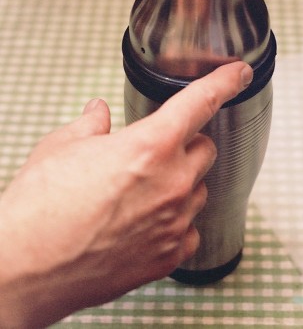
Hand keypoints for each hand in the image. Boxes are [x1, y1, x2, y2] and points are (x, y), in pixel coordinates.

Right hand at [0, 61, 252, 327]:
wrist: (26, 268)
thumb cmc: (40, 208)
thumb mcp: (61, 147)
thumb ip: (91, 125)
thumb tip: (98, 113)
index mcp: (150, 145)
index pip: (201, 101)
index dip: (224, 82)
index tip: (238, 74)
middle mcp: (173, 182)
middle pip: (205, 149)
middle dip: (187, 145)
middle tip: (155, 153)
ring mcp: (175, 221)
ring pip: (199, 190)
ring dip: (181, 184)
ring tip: (142, 193)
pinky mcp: (169, 256)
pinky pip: (189, 230)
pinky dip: (174, 222)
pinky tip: (145, 224)